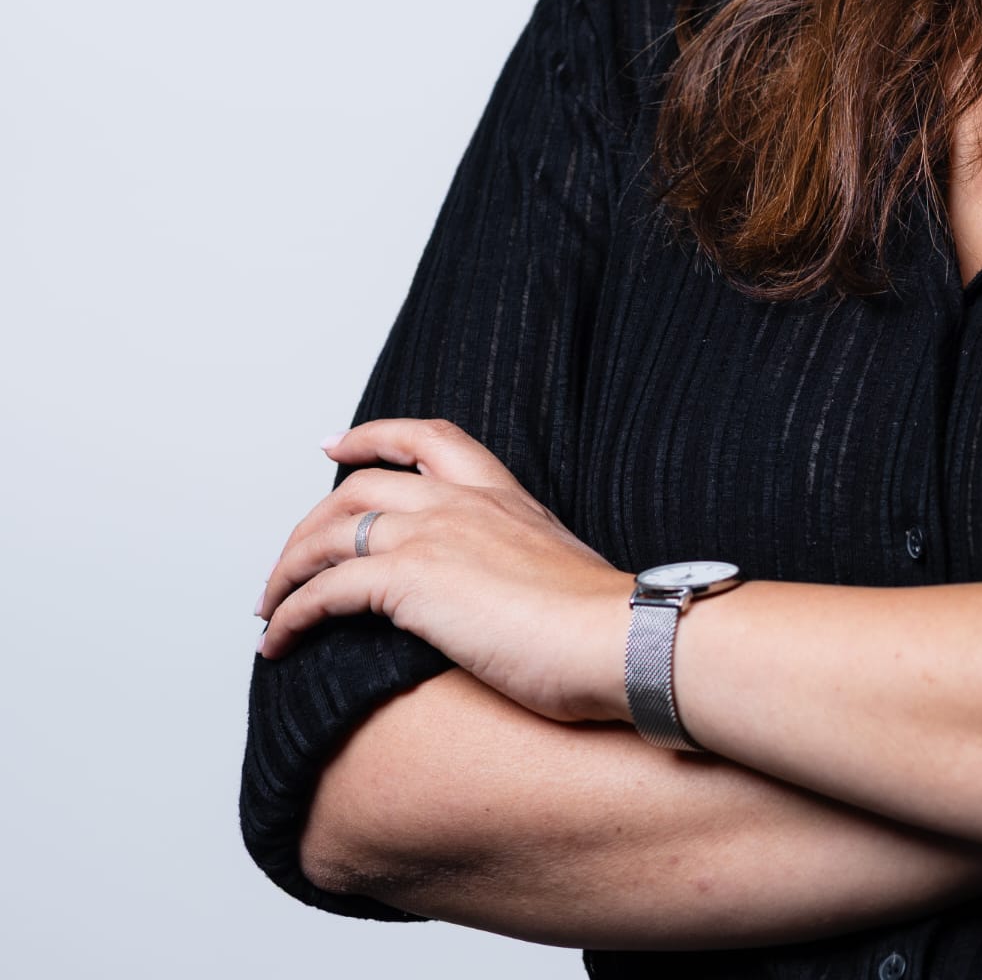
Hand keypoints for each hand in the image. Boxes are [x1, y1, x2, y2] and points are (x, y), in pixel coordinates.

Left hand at [254, 417, 634, 724]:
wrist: (615, 637)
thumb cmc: (600, 623)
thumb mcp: (559, 569)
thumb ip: (520, 563)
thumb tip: (505, 597)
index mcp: (502, 494)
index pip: (429, 438)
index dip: (375, 435)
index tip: (337, 445)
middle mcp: (461, 502)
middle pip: (359, 486)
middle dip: (311, 523)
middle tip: (287, 560)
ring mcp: (433, 535)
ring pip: (330, 532)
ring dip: (286, 571)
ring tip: (270, 608)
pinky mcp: (410, 580)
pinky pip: (323, 590)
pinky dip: (289, 614)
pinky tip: (278, 640)